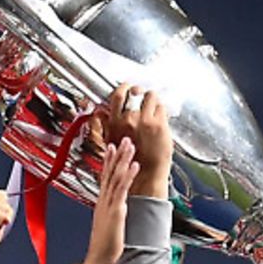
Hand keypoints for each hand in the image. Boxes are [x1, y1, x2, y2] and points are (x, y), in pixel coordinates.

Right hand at [83, 137, 136, 263]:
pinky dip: (129, 175)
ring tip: (130, 144)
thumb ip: (109, 213)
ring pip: (116, 176)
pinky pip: (122, 189)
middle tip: (124, 138)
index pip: (105, 177)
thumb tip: (114, 208)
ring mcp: (109, 204)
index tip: (112, 147)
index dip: (108, 161)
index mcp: (102, 202)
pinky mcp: (116, 210)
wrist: (99, 257)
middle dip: (117, 155)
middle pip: (110, 173)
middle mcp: (104, 200)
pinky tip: (135, 164)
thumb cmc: (104, 245)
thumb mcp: (106, 224)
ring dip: (124, 159)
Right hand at [99, 84, 170, 198]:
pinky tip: (161, 115)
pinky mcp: (159, 125)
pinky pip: (162, 107)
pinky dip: (162, 109)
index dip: (122, 87)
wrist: (144, 177)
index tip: (125, 86)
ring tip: (154, 104)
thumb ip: (105, 127)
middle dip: (138, 89)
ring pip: (151, 97)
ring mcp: (145, 121)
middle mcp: (129, 120)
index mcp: (114, 124)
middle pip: (134, 93)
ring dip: (153, 98)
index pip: (117, 96)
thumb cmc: (128, 164)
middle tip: (140, 90)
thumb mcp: (110, 144)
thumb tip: (100, 114)